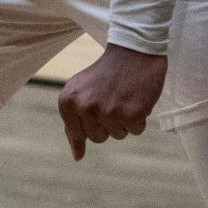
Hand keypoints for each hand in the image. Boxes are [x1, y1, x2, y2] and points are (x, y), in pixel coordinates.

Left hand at [58, 45, 166, 160]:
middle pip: (98, 138)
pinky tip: (136, 98)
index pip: (77, 133)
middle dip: (108, 122)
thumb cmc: (105, 74)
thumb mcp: (80, 93)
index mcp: (68, 101)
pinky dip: (139, 118)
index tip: (97, 103)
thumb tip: (77, 157)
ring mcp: (108, 111)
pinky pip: (136, 131)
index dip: (90, 121)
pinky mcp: (131, 113)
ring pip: (118, 135)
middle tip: (112, 97)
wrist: (132, 50)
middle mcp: (85, 107)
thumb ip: (74, 123)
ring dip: (124, 120)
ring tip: (123, 96)